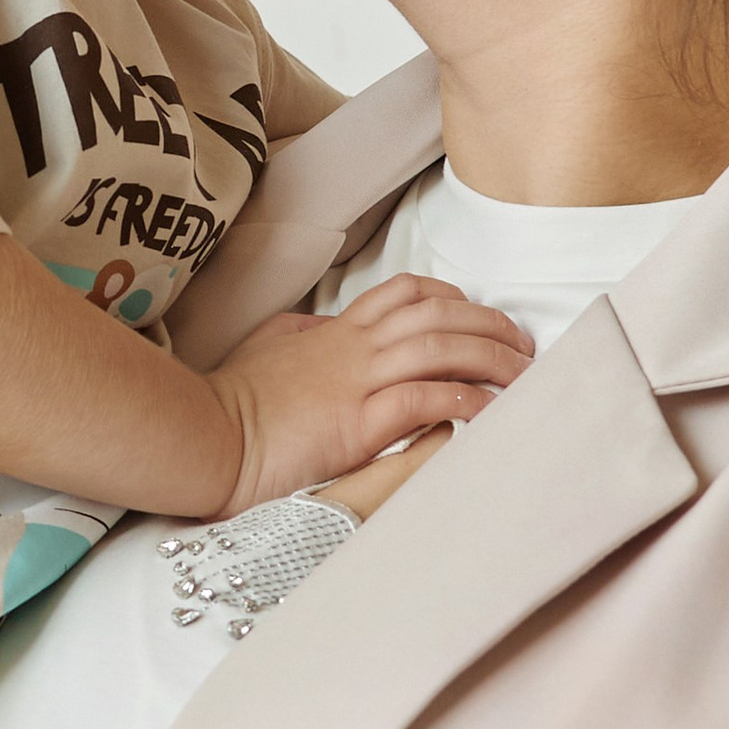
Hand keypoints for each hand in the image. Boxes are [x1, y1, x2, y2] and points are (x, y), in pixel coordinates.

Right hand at [206, 275, 530, 509]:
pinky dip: (466, 401)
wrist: (205, 434)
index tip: (480, 315)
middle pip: (440, 314)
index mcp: (335, 330)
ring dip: (493, 360)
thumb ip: (300, 333)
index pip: (406, 294)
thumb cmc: (231, 402)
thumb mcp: (265, 347)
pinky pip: (425, 399)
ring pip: (442, 349)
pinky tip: (490, 409)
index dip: (453, 299)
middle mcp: (354, 346)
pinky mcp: (357, 421)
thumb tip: (321, 328)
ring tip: (523, 376)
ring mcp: (357, 381)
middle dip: (491, 325)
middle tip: (523, 346)